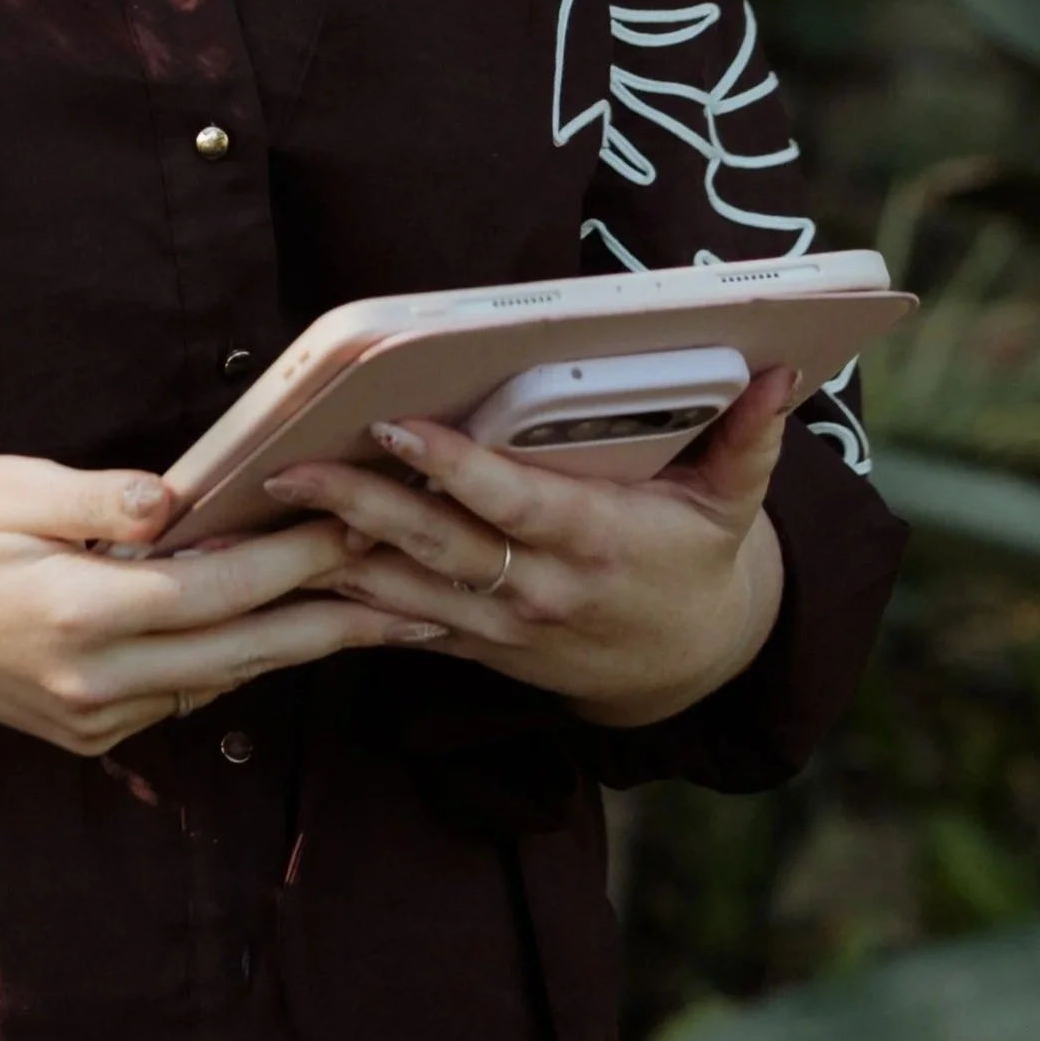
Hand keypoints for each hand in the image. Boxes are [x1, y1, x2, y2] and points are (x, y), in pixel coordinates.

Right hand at [0, 455, 449, 755]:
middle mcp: (92, 683)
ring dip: (297, 647)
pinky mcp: (86, 732)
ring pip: (220, 680)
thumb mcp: (8, 487)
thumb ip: (95, 497)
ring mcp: (90, 719)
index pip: (215, 590)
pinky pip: (185, 696)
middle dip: (335, 624)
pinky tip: (283, 632)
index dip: (292, 559)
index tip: (356, 527)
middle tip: (420, 602)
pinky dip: (237, 661)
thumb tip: (174, 500)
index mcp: (76, 614)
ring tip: (377, 615)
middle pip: (241, 653)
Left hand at [263, 367, 797, 726]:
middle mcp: (535, 590)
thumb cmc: (699, 563)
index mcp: (592, 542)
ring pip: (398, 588)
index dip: (453, 467)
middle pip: (434, 543)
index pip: (510, 501)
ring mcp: (497, 626)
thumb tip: (778, 371)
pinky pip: (395, 622)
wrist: (690, 669)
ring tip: (261, 512)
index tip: (396, 425)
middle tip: (291, 461)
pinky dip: (339, 594)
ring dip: (327, 552)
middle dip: (357, 501)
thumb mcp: (734, 505)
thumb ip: (748, 438)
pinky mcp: (472, 644)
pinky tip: (281, 564)